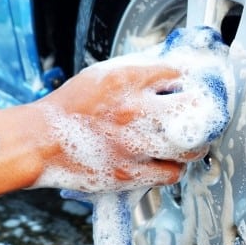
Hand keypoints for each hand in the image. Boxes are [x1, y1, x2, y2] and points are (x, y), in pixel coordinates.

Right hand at [31, 61, 209, 192]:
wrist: (41, 141)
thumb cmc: (72, 108)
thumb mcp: (104, 75)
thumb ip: (140, 71)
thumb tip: (175, 69)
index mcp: (126, 81)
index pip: (179, 74)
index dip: (191, 81)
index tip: (194, 86)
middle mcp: (133, 112)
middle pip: (195, 112)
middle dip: (204, 113)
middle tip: (203, 115)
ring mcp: (132, 146)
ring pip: (190, 148)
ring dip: (194, 143)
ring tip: (187, 139)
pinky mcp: (129, 175)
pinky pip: (172, 173)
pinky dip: (174, 166)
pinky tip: (167, 158)